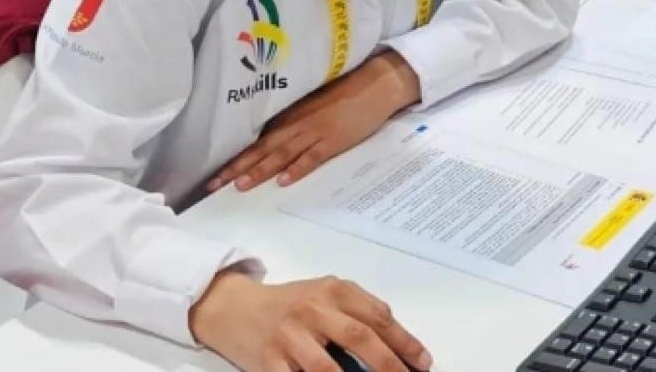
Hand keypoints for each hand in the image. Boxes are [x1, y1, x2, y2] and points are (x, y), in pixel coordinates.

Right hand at [190, 269, 431, 371]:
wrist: (234, 307)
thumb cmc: (288, 303)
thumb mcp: (324, 293)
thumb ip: (357, 308)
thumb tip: (397, 339)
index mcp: (332, 290)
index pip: (377, 316)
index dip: (404, 341)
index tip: (422, 362)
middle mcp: (312, 309)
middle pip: (359, 337)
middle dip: (389, 363)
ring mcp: (289, 336)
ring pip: (328, 367)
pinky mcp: (268, 360)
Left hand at [210, 51, 421, 192]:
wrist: (374, 85)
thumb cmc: (344, 95)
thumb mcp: (312, 107)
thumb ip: (293, 122)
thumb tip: (270, 140)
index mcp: (291, 117)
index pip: (257, 141)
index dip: (235, 159)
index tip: (213, 177)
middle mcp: (297, 124)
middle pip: (263, 149)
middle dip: (237, 168)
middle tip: (213, 186)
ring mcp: (316, 132)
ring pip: (282, 153)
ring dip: (261, 170)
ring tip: (240, 186)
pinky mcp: (334, 139)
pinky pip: (313, 156)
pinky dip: (298, 167)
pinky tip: (284, 180)